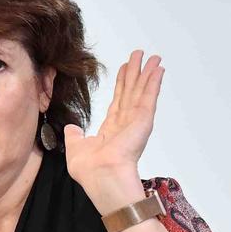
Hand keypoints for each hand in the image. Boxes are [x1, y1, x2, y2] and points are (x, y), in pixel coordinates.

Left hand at [65, 50, 163, 213]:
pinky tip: (158, 69)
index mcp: (112, 130)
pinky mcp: (143, 119)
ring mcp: (136, 120)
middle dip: (137, 73)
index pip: (119, 101)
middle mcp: (126, 123)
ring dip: (148, 73)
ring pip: (142, 90)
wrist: (101, 176)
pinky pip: (149, 95)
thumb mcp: (76, 148)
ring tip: (154, 57)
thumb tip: (73, 127)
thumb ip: (75, 135)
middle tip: (141, 55)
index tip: (126, 69)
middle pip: (132, 91)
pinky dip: (154, 81)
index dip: (122, 84)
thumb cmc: (90, 170)